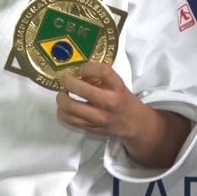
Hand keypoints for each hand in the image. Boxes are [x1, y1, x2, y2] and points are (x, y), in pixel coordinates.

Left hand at [56, 62, 190, 167]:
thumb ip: (101, 78)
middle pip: (83, 90)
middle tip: (64, 79)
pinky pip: (69, 120)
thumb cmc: (124, 101)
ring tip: (62, 93)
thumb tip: (77, 70)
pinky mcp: (91, 128)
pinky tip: (64, 107)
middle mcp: (109, 102)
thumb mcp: (118, 85)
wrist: (135, 124)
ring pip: (71, 107)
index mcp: (118, 88)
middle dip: (68, 82)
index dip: (88, 67)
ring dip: (61, 98)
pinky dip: (62, 112)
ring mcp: (99, 117)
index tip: (82, 68)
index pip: (103, 71)